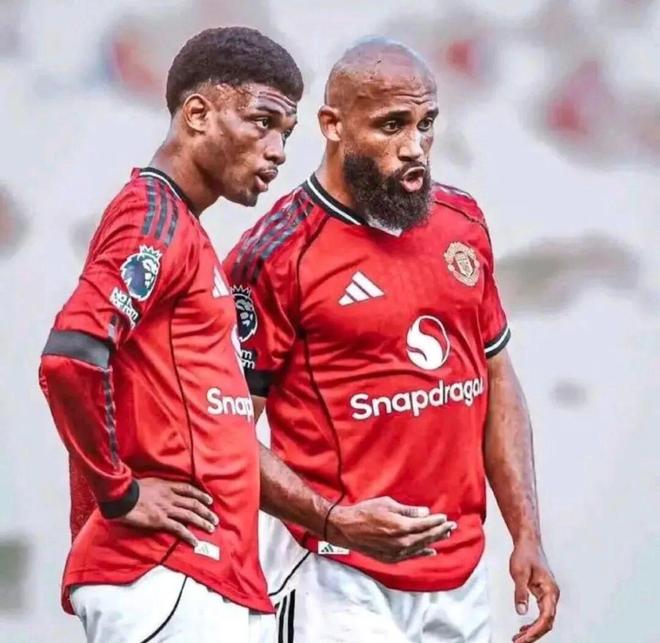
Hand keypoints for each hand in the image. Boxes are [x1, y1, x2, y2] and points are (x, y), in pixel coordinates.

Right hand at [114, 478, 218, 546]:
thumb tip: (163, 490)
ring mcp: (166, 509)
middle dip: (206, 511)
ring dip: (202, 522)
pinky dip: (188, 535)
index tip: (209, 500)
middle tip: (215, 518)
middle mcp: (170, 497)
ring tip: (211, 528)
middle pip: (193, 504)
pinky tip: (195, 541)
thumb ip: (160, 487)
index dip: (201, 495)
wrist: (122, 496)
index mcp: (167, 486)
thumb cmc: (132, 489)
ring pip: (189, 515)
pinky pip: (178, 528)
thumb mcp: (150, 482)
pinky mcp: (160, 520)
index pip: (189, 489)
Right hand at [326, 496, 455, 562]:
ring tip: (445, 536)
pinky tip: (431, 551)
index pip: (425, 525)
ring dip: (434, 541)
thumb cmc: (365, 512)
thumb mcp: (387, 504)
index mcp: (401, 527)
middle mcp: (402, 542)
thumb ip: (408, 510)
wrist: (346, 529)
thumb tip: (425, 513)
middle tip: (452, 527)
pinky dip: (423, 552)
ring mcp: (397, 552)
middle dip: (440, 531)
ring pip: (421, 547)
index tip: (445, 517)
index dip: (437, 521)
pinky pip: (412, 556)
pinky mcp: (391, 558)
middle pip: (426, 537)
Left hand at [510, 538, 559, 641]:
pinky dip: (533, 622)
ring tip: (518, 638)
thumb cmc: (525, 554)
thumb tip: (521, 612)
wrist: (527, 542)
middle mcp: (552, 595)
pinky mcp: (543, 594)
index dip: (535, 631)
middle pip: (547, 622)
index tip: (523, 639)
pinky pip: (541, 613)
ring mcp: (548, 595)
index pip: (546, 618)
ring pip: (544, 619)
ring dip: (533, 630)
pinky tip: (523, 628)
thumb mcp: (519, 572)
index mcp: (550, 591)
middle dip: (533, 635)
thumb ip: (520, 592)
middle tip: (518, 642)